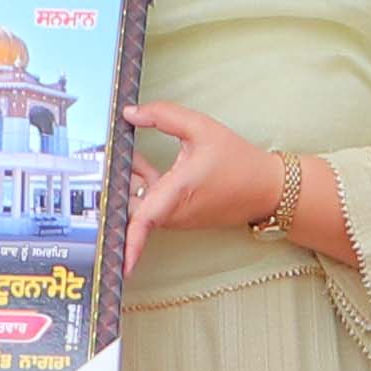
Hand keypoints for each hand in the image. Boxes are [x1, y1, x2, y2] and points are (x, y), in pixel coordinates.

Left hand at [121, 99, 276, 274]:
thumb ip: (163, 115)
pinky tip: (141, 162)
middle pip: (129, 203)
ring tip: (122, 151)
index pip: (142, 223)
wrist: (266, 189)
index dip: (126, 240)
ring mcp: (175, 219)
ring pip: (138, 203)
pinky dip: (142, 185)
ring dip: (129, 179)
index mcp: (176, 193)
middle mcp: (172, 213)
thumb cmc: (238, 161)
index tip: (113, 256)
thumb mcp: (201, 127)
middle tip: (104, 153)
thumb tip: (130, 113)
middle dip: (116, 180)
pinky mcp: (178, 219)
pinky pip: (150, 204)